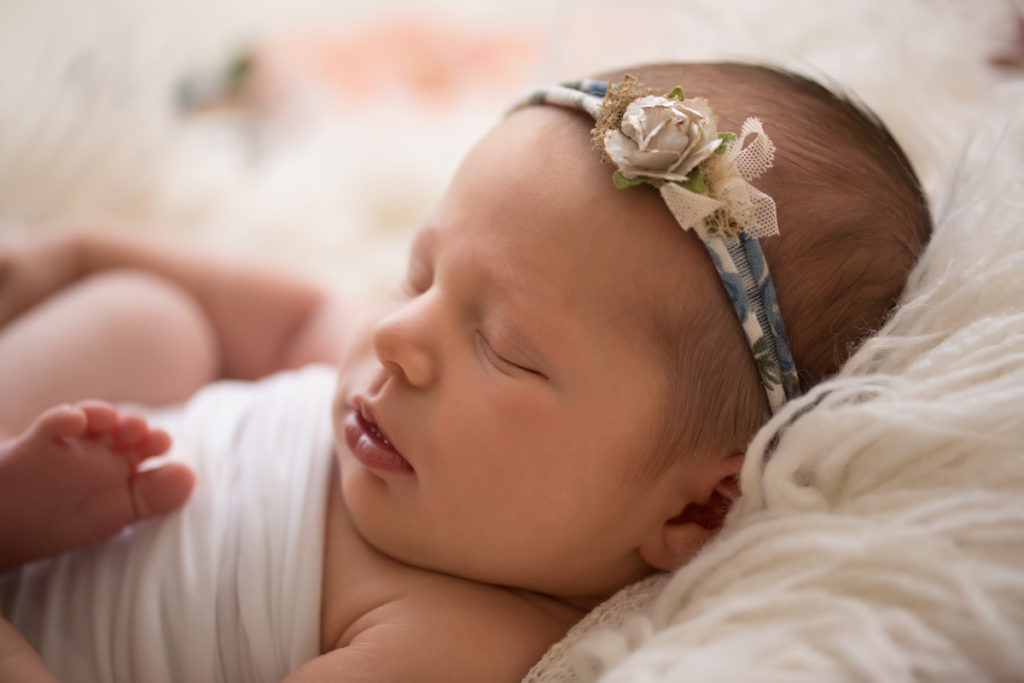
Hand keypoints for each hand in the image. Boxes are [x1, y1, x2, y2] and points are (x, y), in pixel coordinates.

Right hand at [0, 400, 193, 570]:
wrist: (5, 531)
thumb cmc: (62, 522)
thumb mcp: (114, 516)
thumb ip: (151, 498)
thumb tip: (191, 475)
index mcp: (120, 467)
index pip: (146, 447)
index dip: (157, 442)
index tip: (163, 445)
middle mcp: (97, 451)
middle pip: (122, 428)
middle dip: (135, 426)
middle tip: (144, 434)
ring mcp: (67, 444)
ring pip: (91, 418)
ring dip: (105, 415)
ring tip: (114, 422)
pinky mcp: (35, 443)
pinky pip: (52, 423)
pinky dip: (65, 418)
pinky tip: (75, 421)